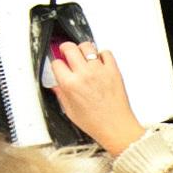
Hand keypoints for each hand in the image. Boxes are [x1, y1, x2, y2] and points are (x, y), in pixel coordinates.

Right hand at [45, 39, 144, 154]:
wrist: (115, 126)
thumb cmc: (95, 122)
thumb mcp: (70, 111)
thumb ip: (61, 94)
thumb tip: (56, 85)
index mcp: (70, 85)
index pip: (57, 63)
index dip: (56, 64)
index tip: (59, 66)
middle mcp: (84, 74)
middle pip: (70, 48)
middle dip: (65, 48)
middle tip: (66, 51)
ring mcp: (99, 70)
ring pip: (87, 46)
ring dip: (82, 49)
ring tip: (82, 55)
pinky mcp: (113, 70)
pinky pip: (106, 52)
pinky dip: (101, 54)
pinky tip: (99, 62)